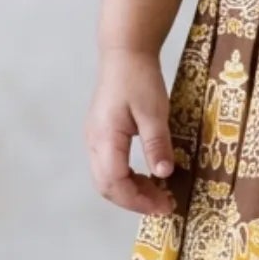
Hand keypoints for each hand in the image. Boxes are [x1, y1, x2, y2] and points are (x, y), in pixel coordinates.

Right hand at [84, 46, 179, 215]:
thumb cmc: (139, 78)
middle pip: (107, 186)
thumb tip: (164, 174)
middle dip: (134, 201)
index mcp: (105, 138)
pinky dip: (126, 178)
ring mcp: (94, 139)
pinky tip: (147, 176)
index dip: (139, 200)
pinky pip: (109, 166)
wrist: (125, 53)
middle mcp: (94, 142)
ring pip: (106, 178)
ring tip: (158, 194)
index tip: (164, 206)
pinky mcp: (101, 135)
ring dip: (130, 191)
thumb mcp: (154, 111)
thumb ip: (157, 144)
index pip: (115, 183)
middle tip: (163, 205)